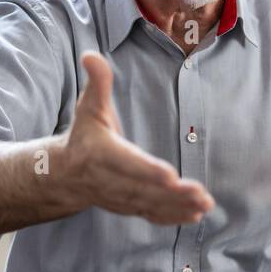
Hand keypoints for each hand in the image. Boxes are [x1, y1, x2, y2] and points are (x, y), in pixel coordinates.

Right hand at [64, 52, 214, 224]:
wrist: (65, 174)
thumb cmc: (84, 135)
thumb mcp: (88, 107)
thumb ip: (97, 83)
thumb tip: (91, 54)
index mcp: (101, 154)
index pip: (127, 163)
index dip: (147, 170)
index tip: (170, 174)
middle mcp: (110, 180)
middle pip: (144, 189)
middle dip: (173, 194)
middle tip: (200, 194)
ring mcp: (120, 197)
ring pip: (151, 204)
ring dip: (179, 206)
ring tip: (205, 204)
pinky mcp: (129, 206)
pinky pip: (151, 214)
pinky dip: (172, 217)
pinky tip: (195, 216)